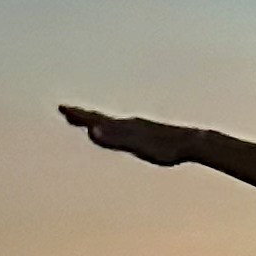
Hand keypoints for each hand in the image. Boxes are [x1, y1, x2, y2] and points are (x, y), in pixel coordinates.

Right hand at [59, 105, 199, 166]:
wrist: (192, 142)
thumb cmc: (165, 146)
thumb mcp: (137, 144)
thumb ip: (114, 138)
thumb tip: (92, 130)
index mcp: (124, 126)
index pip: (96, 119)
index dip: (79, 115)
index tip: (63, 108)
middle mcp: (130, 124)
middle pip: (102, 119)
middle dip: (82, 116)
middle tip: (65, 110)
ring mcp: (139, 129)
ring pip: (113, 124)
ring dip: (97, 122)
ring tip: (85, 122)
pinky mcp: (148, 135)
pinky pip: (125, 130)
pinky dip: (114, 130)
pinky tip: (117, 133)